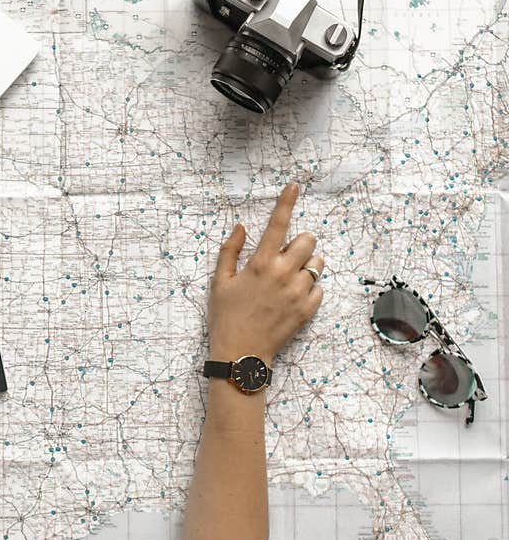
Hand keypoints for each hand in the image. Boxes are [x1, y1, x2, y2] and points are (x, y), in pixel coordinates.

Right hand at [208, 183, 323, 364]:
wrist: (241, 354)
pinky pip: (319, 289)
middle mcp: (282, 274)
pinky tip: (292, 297)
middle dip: (300, 243)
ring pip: (317, 264)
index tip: (295, 185)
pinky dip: (309, 289)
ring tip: (290, 278)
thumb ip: (229, 251)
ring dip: (307, 265)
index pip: (278, 224)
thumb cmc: (226, 317)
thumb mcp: (219, 282)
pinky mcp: (307, 310)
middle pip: (308, 241)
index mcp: (260, 264)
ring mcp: (297, 293)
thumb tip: (242, 227)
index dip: (287, 201)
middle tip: (286, 255)